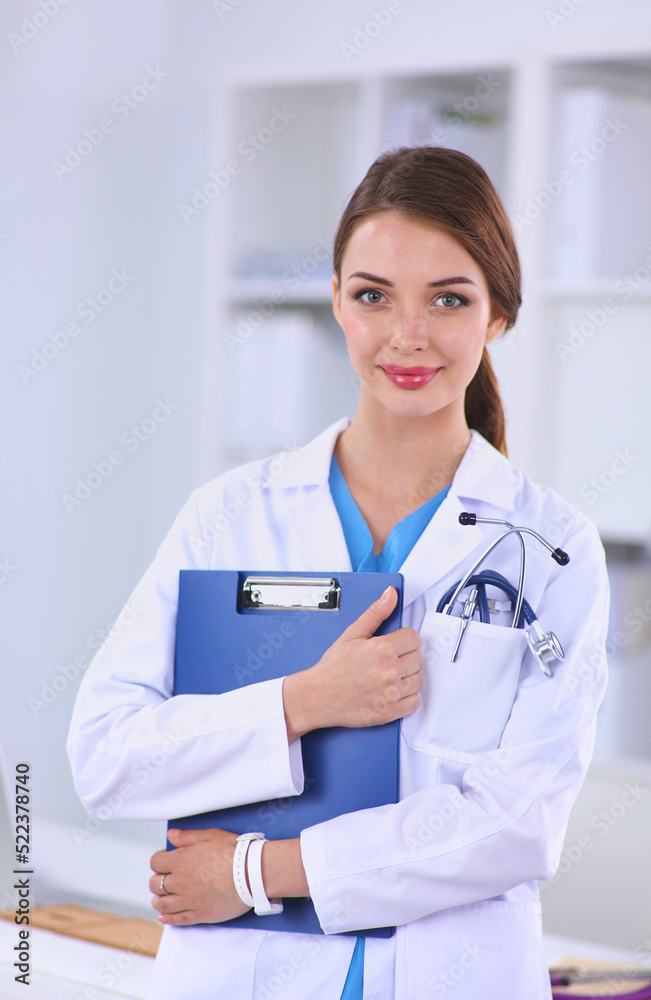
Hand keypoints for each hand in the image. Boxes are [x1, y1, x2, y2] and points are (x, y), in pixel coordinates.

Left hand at [149, 827, 250, 925]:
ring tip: (160, 898)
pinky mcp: (199, 914)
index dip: (159, 860)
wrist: (251, 873)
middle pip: (156, 884)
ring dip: (158, 900)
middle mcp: (180, 882)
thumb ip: (187, 836)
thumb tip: (171, 836)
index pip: (156, 862)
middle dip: (157, 880)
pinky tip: (163, 917)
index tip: (164, 861)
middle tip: (163, 878)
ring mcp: (189, 900)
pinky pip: (177, 919)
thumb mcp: (210, 835)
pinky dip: (167, 918)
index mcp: (180, 861)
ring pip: (163, 904)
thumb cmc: (234, 853)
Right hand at [283, 586, 422, 738]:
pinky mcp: (389, 712)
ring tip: (388, 676)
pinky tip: (391, 691)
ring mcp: (390, 693)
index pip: (414, 638)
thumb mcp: (352, 634)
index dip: (403, 640)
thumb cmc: (332, 667)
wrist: (317, 696)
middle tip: (388, 661)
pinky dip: (406, 698)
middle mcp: (389, 671)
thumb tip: (390, 594)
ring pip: (418, 680)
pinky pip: (414, 702)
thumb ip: (376, 613)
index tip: (394, 645)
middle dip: (405, 658)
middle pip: (418, 658)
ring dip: (406, 678)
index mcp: (381, 649)